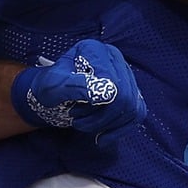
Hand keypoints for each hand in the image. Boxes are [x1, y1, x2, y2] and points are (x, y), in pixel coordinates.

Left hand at [12, 38, 144, 136]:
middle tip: (78, 122)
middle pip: (126, 98)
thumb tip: (107, 94)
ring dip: (108, 125)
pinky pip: (138, 113)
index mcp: (95, 50)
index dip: (97, 107)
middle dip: (101, 119)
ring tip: (85, 125)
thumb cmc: (49, 87)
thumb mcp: (53, 86)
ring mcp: (125, 73)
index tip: (74, 113)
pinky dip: (120, 130)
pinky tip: (103, 137)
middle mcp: (114, 58)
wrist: (51, 93)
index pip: (113, 85)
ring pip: (133, 108)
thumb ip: (76, 86)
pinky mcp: (131, 89)